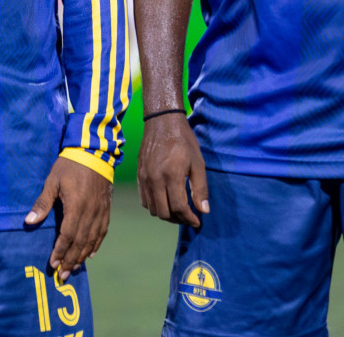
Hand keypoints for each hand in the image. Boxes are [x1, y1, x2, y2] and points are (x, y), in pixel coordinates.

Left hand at [25, 156, 111, 281]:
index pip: (68, 235)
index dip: (61, 251)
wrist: (94, 152)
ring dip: (83, 256)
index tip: (53, 264)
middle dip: (71, 260)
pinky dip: (96, 245)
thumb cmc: (69, 166)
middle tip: (63, 275)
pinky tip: (91, 254)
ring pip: (92, 240)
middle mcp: (91, 212)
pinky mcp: (106, 209)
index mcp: (76, 206)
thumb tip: (28, 222)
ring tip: (74, 268)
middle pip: (81, 242)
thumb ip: (42, 204)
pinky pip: (102, 231)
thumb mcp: (52, 182)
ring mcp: (101, 211)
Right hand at [137, 113, 209, 227]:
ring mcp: (145, 178)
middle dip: (178, 219)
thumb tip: (204, 210)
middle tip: (189, 217)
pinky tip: (166, 200)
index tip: (198, 221)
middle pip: (164, 212)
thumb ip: (200, 188)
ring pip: (152, 209)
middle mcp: (155, 179)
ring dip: (166, 214)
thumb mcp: (198, 163)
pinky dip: (155, 206)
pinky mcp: (139, 176)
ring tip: (178, 210)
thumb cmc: (183, 141)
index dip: (189, 218)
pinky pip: (144, 200)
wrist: (161, 122)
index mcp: (171, 175)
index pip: (179, 207)